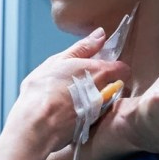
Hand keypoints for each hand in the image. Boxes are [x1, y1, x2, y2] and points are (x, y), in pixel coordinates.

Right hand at [6, 28, 130, 155]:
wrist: (37, 125)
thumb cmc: (43, 90)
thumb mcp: (59, 61)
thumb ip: (82, 48)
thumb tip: (100, 33)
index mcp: (100, 71)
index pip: (122, 68)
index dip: (111, 67)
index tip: (96, 67)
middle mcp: (105, 91)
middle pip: (113, 85)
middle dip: (100, 83)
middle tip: (78, 82)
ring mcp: (99, 110)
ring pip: (102, 100)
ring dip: (90, 97)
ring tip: (68, 98)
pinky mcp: (91, 126)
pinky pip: (92, 114)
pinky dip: (82, 111)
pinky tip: (65, 111)